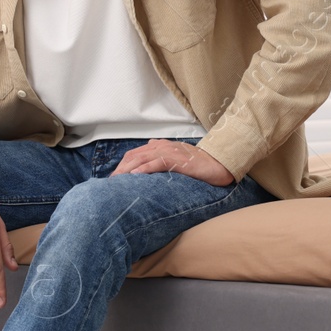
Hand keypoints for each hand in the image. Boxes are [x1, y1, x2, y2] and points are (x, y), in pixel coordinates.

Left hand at [112, 140, 234, 185]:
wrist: (219, 163)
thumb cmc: (200, 164)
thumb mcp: (177, 160)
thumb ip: (162, 160)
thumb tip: (146, 169)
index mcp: (160, 146)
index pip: (135, 154)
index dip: (122, 166)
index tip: (114, 179)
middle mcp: (162, 146)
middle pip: (134, 156)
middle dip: (120, 169)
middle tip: (110, 184)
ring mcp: (169, 151)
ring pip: (142, 159)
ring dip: (127, 170)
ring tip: (117, 181)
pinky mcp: (177, 160)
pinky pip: (156, 163)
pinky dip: (144, 169)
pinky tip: (135, 176)